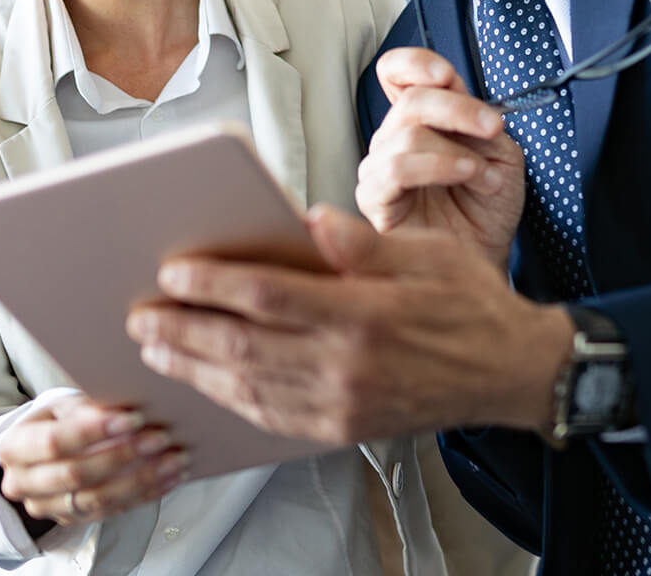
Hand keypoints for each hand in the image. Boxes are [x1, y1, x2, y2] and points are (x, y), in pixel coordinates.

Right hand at [0, 393, 190, 525]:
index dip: (94, 432)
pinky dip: (144, 495)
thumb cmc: (56, 421)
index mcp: (15, 447)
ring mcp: (47, 508)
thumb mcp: (62, 406)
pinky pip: (111, 512)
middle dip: (123, 456)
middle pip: (76, 475)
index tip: (134, 418)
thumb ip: (86, 408)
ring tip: (173, 460)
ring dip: (141, 480)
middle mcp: (23, 483)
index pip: (54, 442)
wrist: (39, 453)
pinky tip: (169, 478)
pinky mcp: (71, 521)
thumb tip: (123, 408)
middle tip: (160, 438)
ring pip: (97, 500)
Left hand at [125, 204, 574, 445]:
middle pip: (243, 347)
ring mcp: (343, 404)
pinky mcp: (343, 427)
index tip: (172, 270)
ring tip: (155, 350)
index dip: (212, 284)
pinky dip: (230, 401)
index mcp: (364, 313)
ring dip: (194, 369)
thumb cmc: (468, 304)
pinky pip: (272, 417)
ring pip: (248, 388)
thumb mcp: (424, 253)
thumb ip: (360, 243)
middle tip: (140, 315)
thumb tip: (307, 221)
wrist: (510, 371)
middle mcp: (348, 365)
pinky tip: (206, 384)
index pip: (268, 296)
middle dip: (182, 330)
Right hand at [357, 47, 524, 267]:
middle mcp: (394, 138)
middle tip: (491, 127)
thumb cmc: (488, 207)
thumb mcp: (498, 151)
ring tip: (485, 174)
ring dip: (456, 150)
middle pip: (410, 100)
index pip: (396, 72)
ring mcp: (380, 168)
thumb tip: (457, 90)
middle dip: (458, 109)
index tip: (445, 74)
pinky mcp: (374, 199)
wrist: (488, 256)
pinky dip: (437, 166)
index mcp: (421, 119)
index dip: (414, 64)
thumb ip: (476, 117)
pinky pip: (394, 170)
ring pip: (406, 133)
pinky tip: (465, 176)